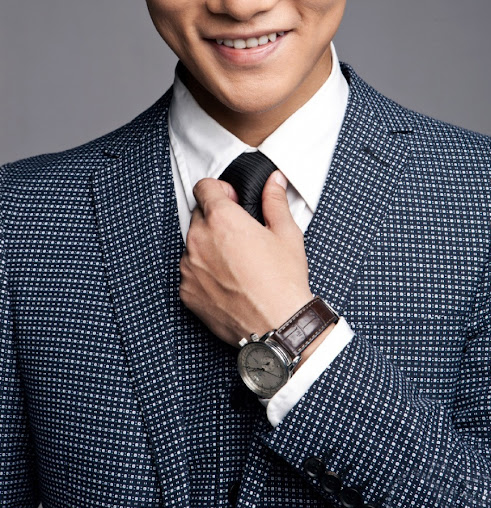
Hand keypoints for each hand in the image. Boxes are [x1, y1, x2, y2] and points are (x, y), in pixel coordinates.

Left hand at [179, 171, 313, 346]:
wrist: (277, 327)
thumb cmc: (283, 282)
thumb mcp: (286, 233)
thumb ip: (274, 201)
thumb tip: (274, 181)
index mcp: (222, 219)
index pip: (204, 187)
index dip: (220, 190)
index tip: (233, 201)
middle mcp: (199, 240)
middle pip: (199, 215)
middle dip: (216, 218)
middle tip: (241, 235)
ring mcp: (189, 268)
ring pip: (193, 244)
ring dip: (209, 246)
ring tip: (237, 263)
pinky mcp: (186, 291)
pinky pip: (191, 272)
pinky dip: (205, 272)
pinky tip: (229, 282)